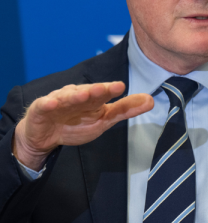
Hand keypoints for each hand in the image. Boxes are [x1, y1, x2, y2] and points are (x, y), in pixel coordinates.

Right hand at [13, 82, 153, 170]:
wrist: (46, 135)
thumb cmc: (76, 123)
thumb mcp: (104, 119)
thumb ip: (125, 110)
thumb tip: (151, 100)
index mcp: (92, 98)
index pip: (103, 92)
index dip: (110, 89)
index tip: (120, 87)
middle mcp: (76, 95)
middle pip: (86, 92)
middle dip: (95, 90)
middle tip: (104, 88)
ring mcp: (58, 101)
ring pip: (67, 97)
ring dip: (75, 95)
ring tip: (85, 94)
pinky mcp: (41, 110)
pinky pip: (44, 106)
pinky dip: (48, 104)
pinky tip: (52, 104)